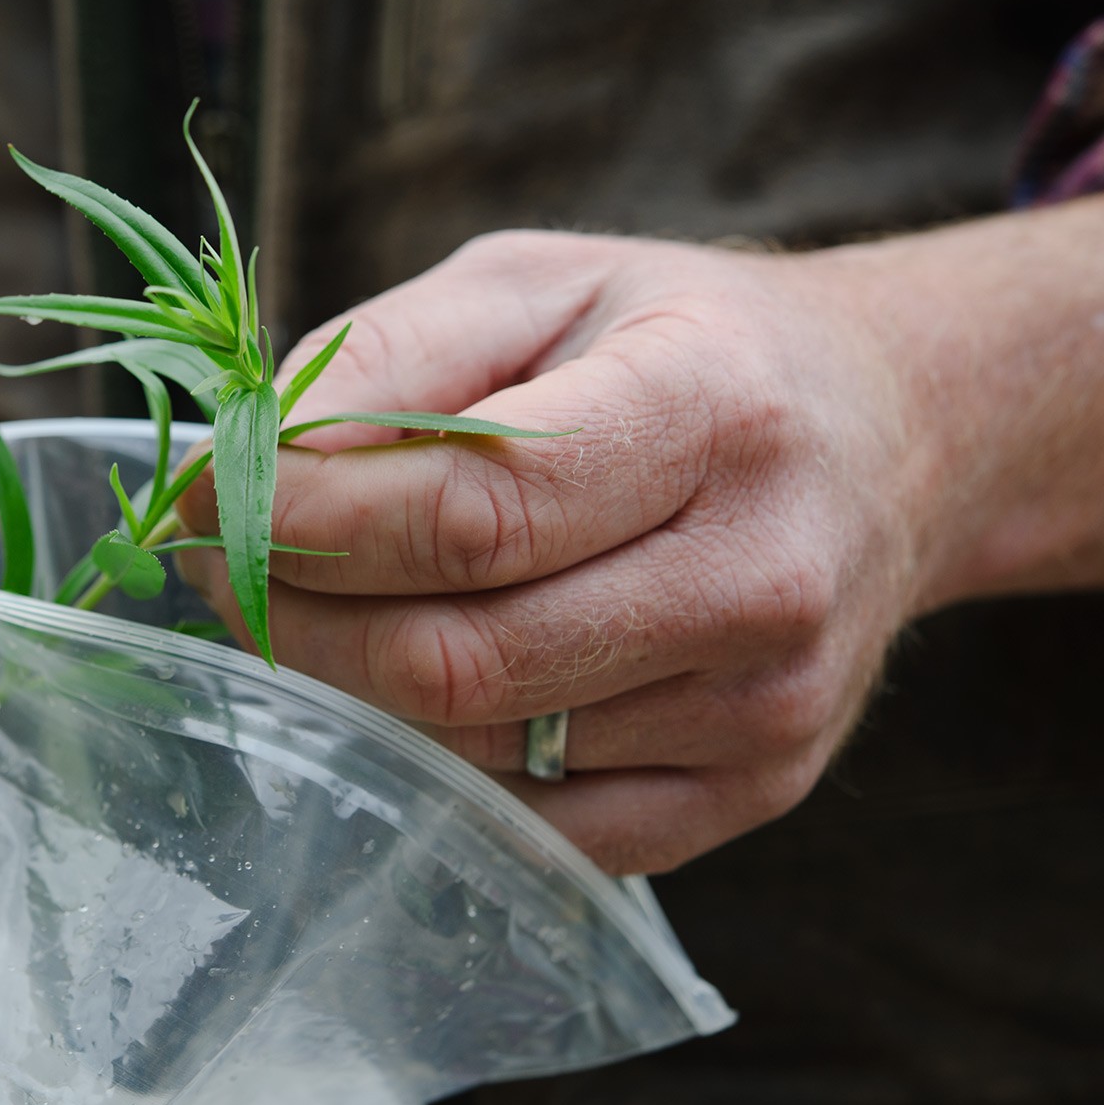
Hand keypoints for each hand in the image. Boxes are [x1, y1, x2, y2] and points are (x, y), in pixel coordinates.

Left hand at [177, 229, 929, 874]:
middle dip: (298, 618)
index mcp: (713, 411)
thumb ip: (388, 358)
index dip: (308, 521)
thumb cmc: (687, 341)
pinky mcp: (757, 789)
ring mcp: (769, 706)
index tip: (207, 497)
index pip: (473, 511)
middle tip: (227, 564)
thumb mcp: (538, 282)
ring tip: (314, 602)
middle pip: (462, 655)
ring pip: (482, 744)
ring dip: (353, 683)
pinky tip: (421, 674)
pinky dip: (444, 756)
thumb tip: (247, 461)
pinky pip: (541, 822)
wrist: (896, 433)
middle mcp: (761, 575)